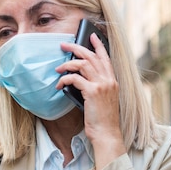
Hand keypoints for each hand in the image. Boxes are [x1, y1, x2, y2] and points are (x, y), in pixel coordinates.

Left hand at [56, 33, 125, 169]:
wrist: (107, 133)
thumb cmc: (103, 120)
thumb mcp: (103, 100)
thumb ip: (96, 87)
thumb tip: (79, 77)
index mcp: (112, 81)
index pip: (106, 58)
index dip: (98, 45)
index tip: (92, 36)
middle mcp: (109, 80)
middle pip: (91, 56)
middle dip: (76, 48)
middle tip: (64, 45)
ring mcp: (101, 85)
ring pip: (82, 64)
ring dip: (67, 64)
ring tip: (58, 68)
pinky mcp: (92, 91)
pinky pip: (74, 78)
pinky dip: (64, 79)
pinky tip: (59, 84)